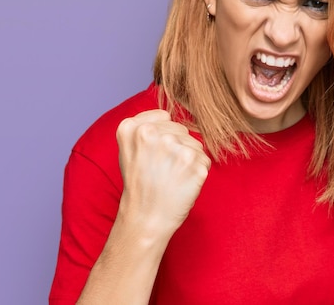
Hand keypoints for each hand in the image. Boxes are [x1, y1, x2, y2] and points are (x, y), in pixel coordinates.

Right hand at [116, 109, 210, 236]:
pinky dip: (197, 172)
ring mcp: (176, 148)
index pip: (165, 118)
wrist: (145, 219)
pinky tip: (182, 183)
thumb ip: (145, 125)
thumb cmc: (139, 184)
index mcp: (133, 128)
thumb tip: (168, 115)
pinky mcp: (195, 163)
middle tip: (161, 170)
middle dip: (176, 148)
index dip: (162, 137)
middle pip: (181, 130)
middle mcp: (154, 134)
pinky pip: (204, 159)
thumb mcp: (128, 148)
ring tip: (171, 177)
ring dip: (188, 159)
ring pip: (194, 144)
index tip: (152, 156)